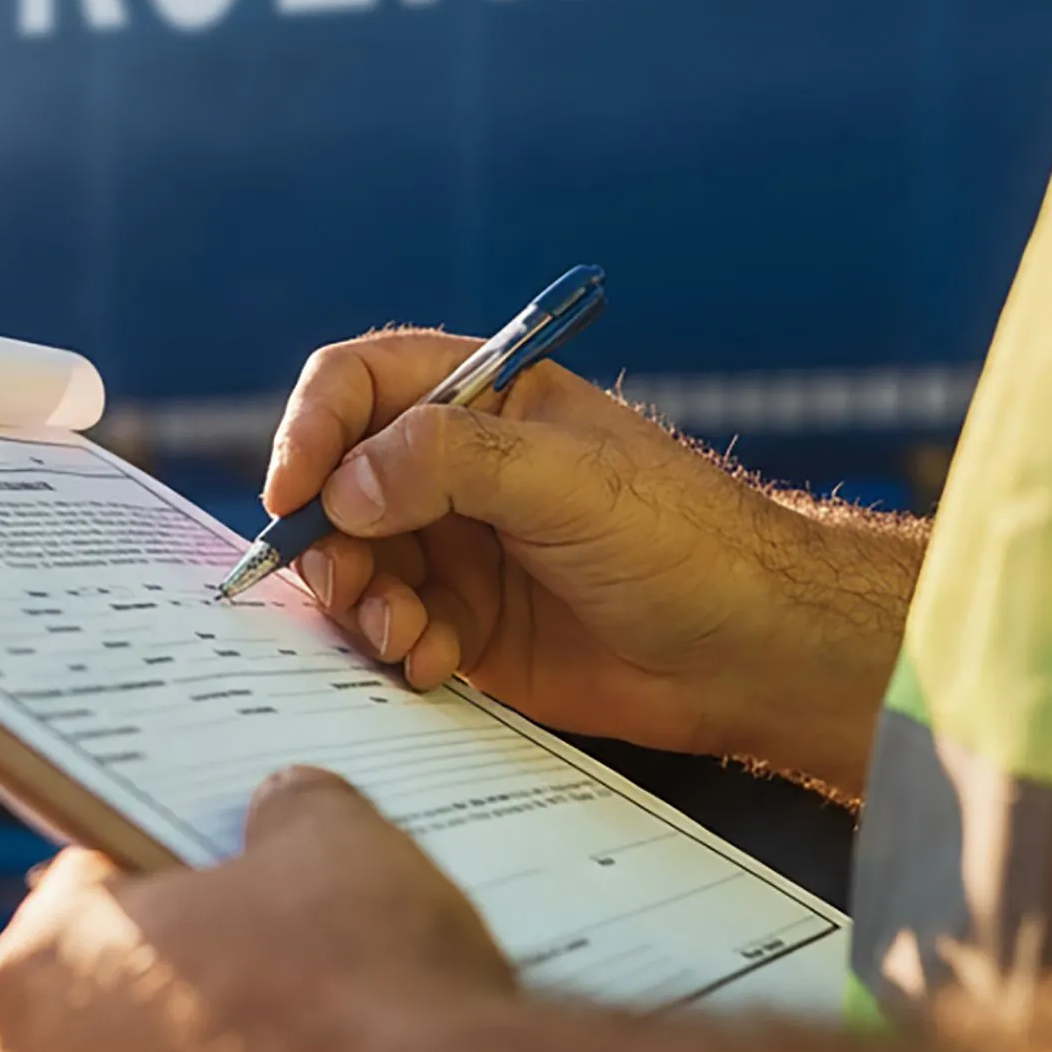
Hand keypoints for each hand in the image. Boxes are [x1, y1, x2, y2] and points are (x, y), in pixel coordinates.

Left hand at [0, 767, 512, 1051]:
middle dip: (191, 987)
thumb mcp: (341, 849)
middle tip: (295, 967)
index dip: (173, 867)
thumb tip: (292, 806)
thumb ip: (295, 812)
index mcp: (42, 969)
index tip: (231, 869)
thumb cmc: (359, 1009)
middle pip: (109, 1010)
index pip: (90, 886)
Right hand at [266, 330, 920, 791]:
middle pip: (337, 486)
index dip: (313, 430)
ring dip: (360, 603)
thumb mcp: (569, 480)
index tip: (298, 494)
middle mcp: (456, 470)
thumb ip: (452, 464)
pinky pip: (390, 631)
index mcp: (484, 400)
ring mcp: (458, 550)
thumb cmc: (685, 541)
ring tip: (405, 636)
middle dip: (329, 540)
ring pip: (354, 565)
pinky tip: (433, 666)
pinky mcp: (467, 627)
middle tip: (355, 586)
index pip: (359, 385)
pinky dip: (393, 650)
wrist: (752, 652)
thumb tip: (344, 485)